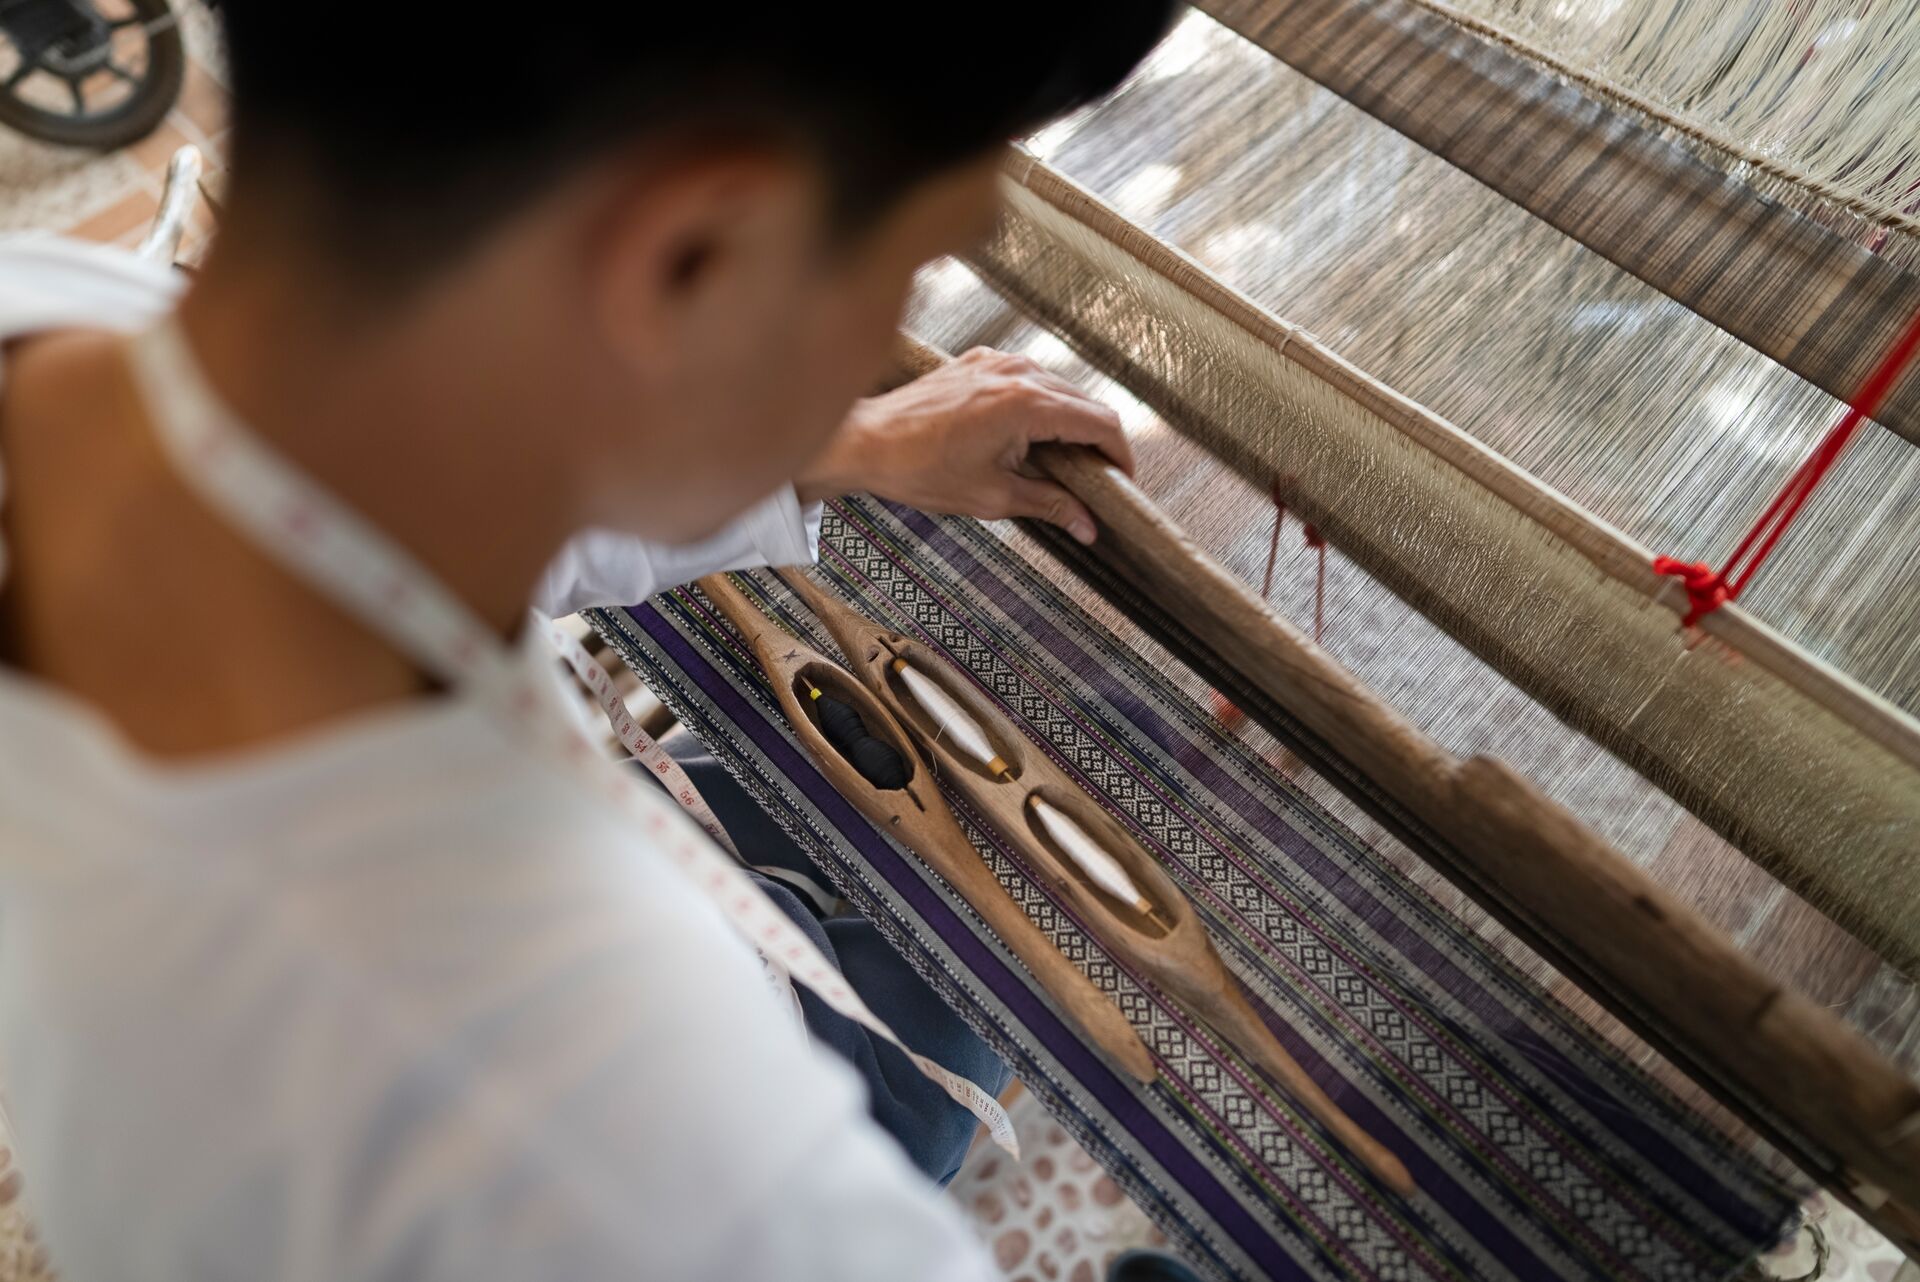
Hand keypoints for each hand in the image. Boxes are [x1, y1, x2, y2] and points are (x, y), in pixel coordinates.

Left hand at [795, 347, 1133, 543]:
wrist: (866, 442)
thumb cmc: (919, 470)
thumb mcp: (993, 497)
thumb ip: (1049, 504)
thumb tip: (1087, 525)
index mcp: (1027, 404)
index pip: (1101, 423)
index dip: (1121, 456)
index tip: (1124, 483)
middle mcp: (1018, 373)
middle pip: (1085, 404)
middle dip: (1098, 443)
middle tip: (1098, 483)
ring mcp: (998, 362)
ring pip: (1059, 389)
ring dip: (1069, 424)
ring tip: (1064, 465)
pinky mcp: (979, 362)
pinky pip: (1027, 380)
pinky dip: (1039, 407)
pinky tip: (1028, 439)